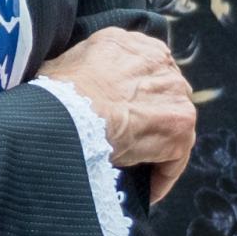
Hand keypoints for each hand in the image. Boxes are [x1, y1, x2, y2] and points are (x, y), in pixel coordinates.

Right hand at [40, 27, 197, 180]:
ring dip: (158, 148)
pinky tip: (146, 192)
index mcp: (127, 43)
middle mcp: (156, 61)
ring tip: (137, 172)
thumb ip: (74, 70)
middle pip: (163, 93)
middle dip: (150, 118)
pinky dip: (162, 176)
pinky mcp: (180, 125)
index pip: (141, 67)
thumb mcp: (59, 67)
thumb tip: (63, 87)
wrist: (71, 114)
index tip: (121, 116)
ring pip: (172, 125)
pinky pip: (175, 157)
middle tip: (130, 143)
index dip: (132, 95)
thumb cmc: (56, 95)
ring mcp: (173, 93)